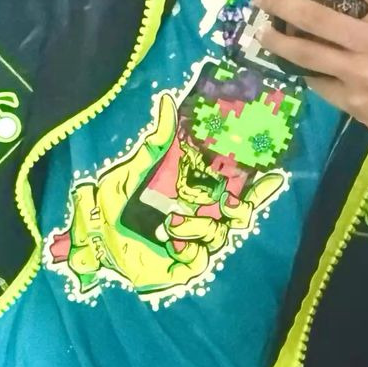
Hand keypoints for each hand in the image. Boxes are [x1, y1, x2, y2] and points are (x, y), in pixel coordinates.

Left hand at [50, 95, 282, 295]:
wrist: (92, 237)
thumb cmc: (113, 200)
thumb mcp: (135, 167)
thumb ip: (157, 139)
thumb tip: (166, 101)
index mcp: (195, 193)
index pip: (235, 187)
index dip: (258, 185)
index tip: (276, 176)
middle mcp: (199, 216)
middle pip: (237, 214)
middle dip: (238, 208)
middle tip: (230, 204)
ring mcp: (192, 242)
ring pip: (217, 234)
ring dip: (198, 227)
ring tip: (171, 224)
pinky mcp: (181, 265)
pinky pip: (199, 258)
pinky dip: (189, 248)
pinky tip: (172, 241)